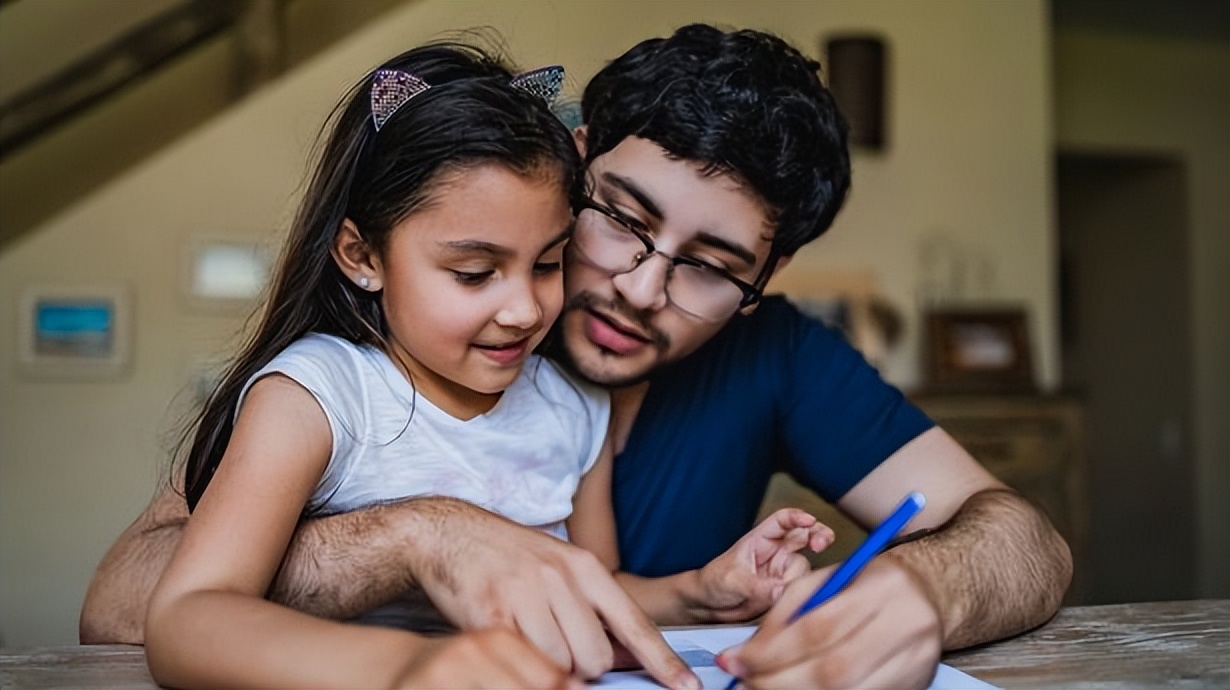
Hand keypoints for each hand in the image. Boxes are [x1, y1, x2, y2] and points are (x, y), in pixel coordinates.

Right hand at [413, 502, 698, 689]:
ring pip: (561, 666)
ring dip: (551, 669)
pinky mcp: (491, 615)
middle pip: (596, 657)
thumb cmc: (510, 557)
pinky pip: (524, 662)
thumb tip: (627, 653)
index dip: (662, 661)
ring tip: (532, 642)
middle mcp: (560, 579)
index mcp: (584, 567)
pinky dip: (523, 664)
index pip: (634, 623)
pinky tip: (511, 641)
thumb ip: (593, 605)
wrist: (449, 534)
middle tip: (561, 650)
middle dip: (583, 668)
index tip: (687, 688)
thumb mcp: (560, 566)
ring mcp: (526, 595)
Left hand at [693, 508, 832, 622]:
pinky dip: (802, 593)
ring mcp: (783, 572)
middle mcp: (776, 553)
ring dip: (800, 578)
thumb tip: (779, 590)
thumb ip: (756, 586)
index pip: (783, 521)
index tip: (810, 521)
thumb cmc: (715, 582)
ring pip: (805, 568)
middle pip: (806, 536)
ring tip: (781, 591)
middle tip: (821, 544)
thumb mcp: (731, 580)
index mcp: (760, 540)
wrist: (709, 606)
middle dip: (819, 536)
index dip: (798, 517)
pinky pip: (801, 590)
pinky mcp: (785, 591)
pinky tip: (790, 599)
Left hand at [716, 552, 941, 688]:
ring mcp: (915, 662)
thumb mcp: (829, 579)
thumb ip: (789, 610)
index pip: (816, 628)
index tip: (734, 660)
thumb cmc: (872, 583)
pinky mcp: (914, 684)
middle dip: (778, 681)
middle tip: (743, 682)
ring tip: (763, 689)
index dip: (769, 651)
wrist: (931, 595)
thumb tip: (750, 650)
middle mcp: (905, 627)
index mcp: (881, 590)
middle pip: (831, 670)